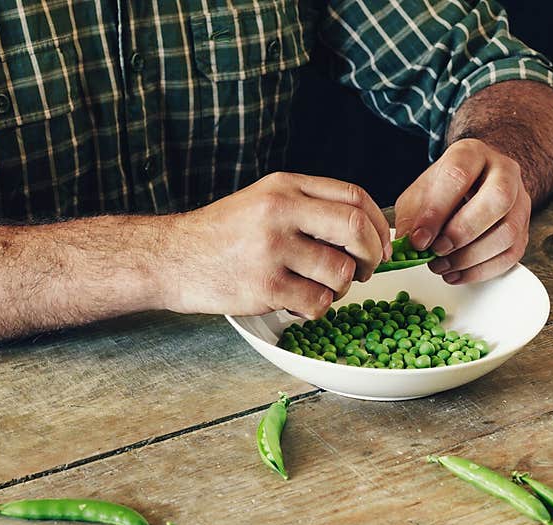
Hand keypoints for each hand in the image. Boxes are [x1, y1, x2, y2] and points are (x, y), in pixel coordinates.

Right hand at [167, 172, 390, 317]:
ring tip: (318, 289)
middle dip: (371, 256)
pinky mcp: (265, 287)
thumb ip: (306, 208)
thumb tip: (362, 231)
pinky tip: (298, 304)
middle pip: (355, 229)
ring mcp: (272, 250)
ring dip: (340, 289)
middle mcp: (280, 212)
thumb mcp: (261, 202)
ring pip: (339, 272)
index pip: (354, 197)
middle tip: (365, 272)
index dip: (378, 225)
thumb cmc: (219, 237)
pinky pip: (316, 303)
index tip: (381, 246)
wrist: (171, 259)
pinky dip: (317, 309)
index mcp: (284, 187)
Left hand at [394, 139, 530, 284]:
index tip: (419, 240)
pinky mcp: (523, 230)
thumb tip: (408, 244)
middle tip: (437, 250)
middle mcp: (504, 172)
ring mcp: (519, 201)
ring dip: (470, 257)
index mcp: (472, 154)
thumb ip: (411, 216)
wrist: (474, 186)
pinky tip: (455, 274)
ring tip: (441, 266)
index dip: (436, 211)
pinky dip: (480, 271)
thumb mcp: (419, 195)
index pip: (459, 175)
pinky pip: (510, 255)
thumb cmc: (444, 191)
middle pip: (497, 199)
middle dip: (463, 232)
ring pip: (507, 232)